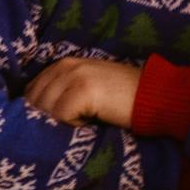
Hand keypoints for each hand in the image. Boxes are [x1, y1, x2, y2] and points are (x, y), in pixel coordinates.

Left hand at [22, 56, 142, 127]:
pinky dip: (75, 124)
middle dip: (48, 117)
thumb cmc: (124, 97)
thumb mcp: (89, 86)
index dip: (40, 109)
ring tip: (85, 120)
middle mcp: (66, 66)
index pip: (32, 89)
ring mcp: (74, 77)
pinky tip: (92, 121)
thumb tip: (38, 109)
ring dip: (62, 120)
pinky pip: (62, 114)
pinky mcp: (84, 90)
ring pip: (46, 107)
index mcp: (64, 64)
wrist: (157, 97)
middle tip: (73, 123)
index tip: (55, 121)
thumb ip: (64, 90)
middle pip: (35, 99)